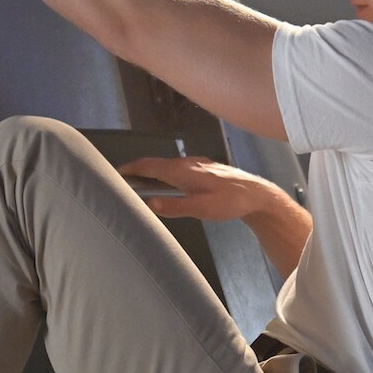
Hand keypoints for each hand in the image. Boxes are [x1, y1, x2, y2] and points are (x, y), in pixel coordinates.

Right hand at [118, 156, 284, 222]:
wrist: (257, 195)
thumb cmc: (232, 201)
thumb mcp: (201, 209)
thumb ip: (174, 207)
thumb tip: (151, 204)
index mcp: (182, 170)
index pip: (148, 165)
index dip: (129, 169)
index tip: (115, 173)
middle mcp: (187, 163)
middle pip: (155, 164)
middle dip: (137, 171)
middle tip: (123, 181)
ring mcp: (197, 164)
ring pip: (167, 167)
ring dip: (152, 174)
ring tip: (141, 185)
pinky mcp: (204, 169)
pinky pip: (179, 169)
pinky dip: (166, 175)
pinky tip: (169, 186)